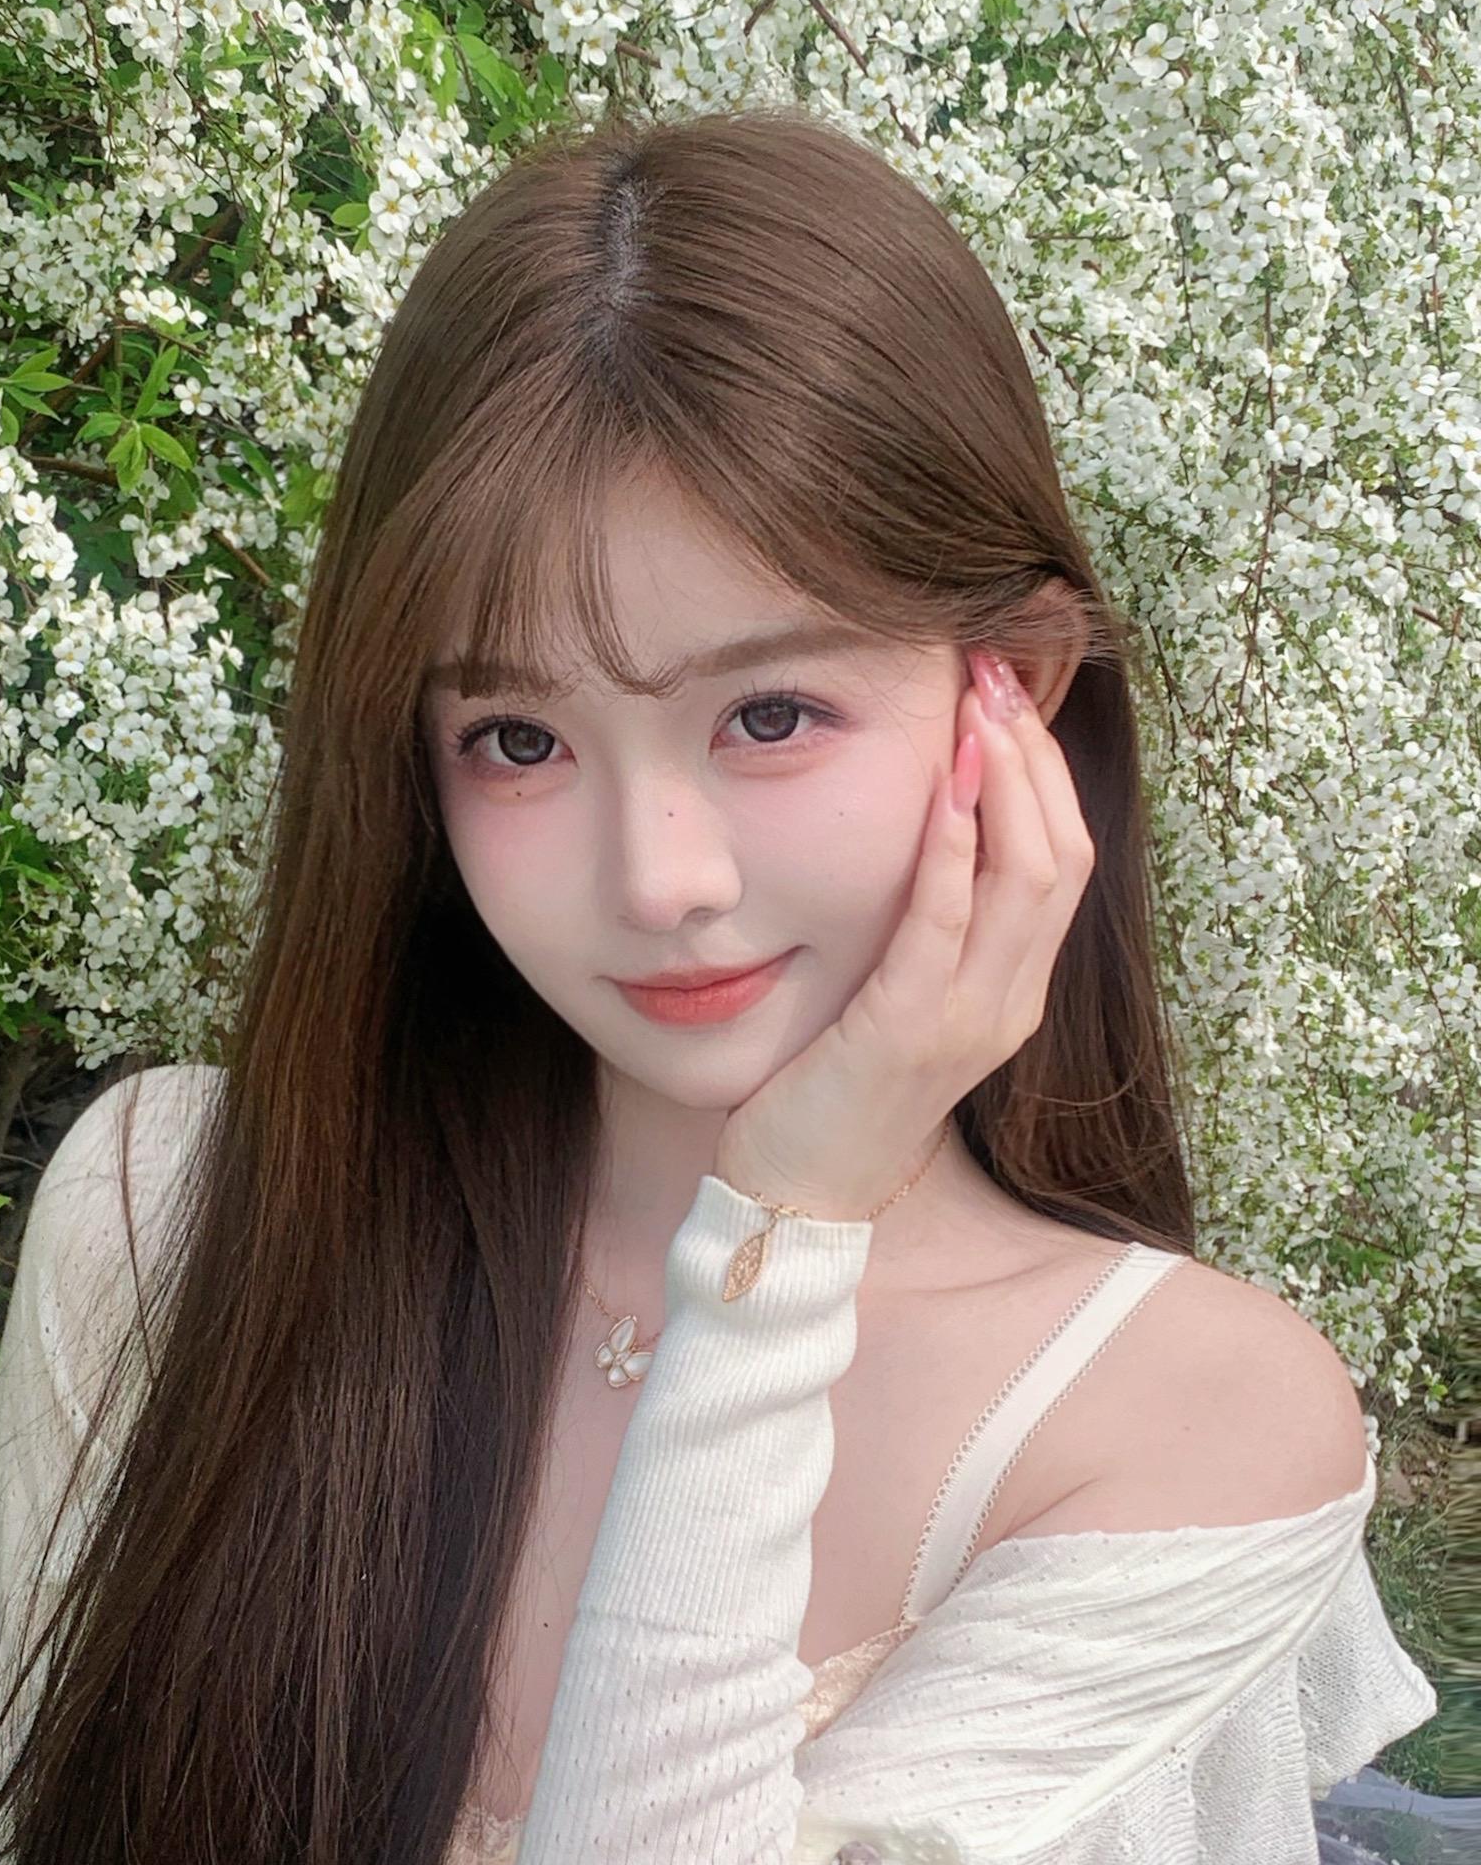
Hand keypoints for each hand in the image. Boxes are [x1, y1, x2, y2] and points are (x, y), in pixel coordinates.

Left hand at [712, 649, 1095, 1220]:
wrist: (798, 1193)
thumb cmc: (832, 1087)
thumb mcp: (893, 992)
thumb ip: (922, 922)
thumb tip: (922, 823)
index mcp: (1013, 988)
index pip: (1063, 858)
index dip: (1045, 769)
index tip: (1009, 691)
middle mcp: (1011, 1000)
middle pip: (1065, 854)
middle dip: (1036, 753)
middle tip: (997, 672)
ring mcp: (971, 1019)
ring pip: (1032, 879)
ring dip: (1008, 780)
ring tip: (981, 704)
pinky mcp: (910, 1031)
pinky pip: (949, 925)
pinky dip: (955, 849)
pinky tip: (945, 787)